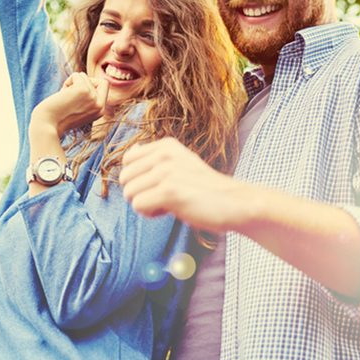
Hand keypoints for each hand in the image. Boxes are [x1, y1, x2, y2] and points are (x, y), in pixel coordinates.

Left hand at [30, 73, 108, 137]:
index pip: (104, 86)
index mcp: (100, 111)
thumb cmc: (59, 117)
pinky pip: (76, 75)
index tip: (79, 94)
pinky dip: (67, 82)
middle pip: (98, 80)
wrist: (48, 124)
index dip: (92, 84)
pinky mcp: (83, 90)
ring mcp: (93, 97)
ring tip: (65, 98)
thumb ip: (87, 97)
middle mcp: (100, 105)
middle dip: (83, 83)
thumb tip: (83, 77)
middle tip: (72, 95)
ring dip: (72, 84)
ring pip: (84, 77)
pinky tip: (63, 94)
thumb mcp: (79, 109)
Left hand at [120, 137, 247, 231]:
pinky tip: (172, 210)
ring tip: (170, 203)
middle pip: (125, 179)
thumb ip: (156, 157)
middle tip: (165, 197)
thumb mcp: (182, 163)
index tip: (161, 185)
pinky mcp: (169, 191)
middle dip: (140, 193)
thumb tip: (133, 150)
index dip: (139, 178)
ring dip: (147, 204)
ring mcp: (166, 172)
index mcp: (166, 145)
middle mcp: (164, 154)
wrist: (234, 203)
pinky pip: (139, 206)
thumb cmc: (207, 189)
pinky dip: (151, 214)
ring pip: (130, 194)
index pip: (127, 160)